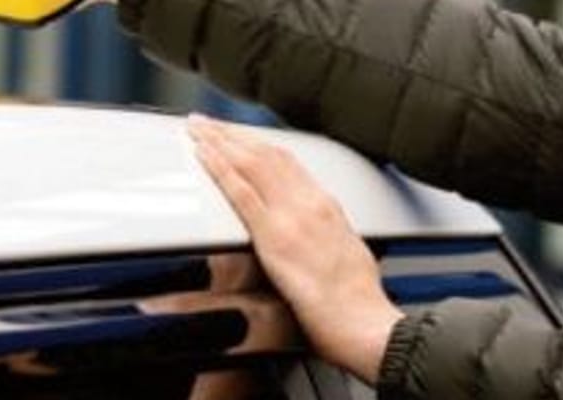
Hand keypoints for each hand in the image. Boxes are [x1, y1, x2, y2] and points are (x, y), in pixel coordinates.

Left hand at [187, 114, 404, 382]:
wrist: (365, 321)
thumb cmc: (360, 302)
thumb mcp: (348, 257)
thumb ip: (328, 241)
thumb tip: (318, 244)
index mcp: (327, 207)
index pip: (287, 163)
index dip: (258, 144)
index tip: (239, 135)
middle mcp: (309, 202)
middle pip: (265, 155)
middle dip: (232, 134)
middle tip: (207, 122)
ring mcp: (291, 215)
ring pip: (249, 163)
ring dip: (219, 141)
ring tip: (197, 129)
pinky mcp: (274, 236)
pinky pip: (240, 193)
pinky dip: (218, 168)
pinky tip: (202, 154)